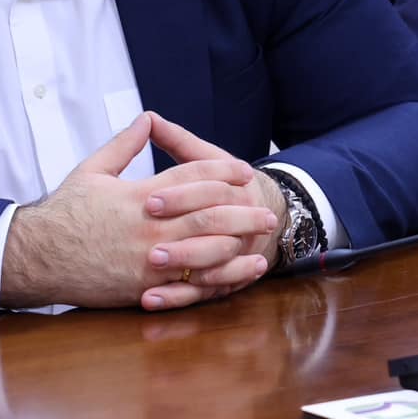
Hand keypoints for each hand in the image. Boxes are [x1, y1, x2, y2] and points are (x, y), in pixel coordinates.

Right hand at [0, 113, 278, 310]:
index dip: (221, 172)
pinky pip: (188, 284)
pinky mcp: (142, 288)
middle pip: (207, 214)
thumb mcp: (92, 170)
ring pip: (204, 250)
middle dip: (241, 210)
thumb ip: (124, 145)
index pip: (191, 177)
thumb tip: (147, 118)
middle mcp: (148, 227)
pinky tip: (237, 274)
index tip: (243, 171)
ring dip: (238, 243)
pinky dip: (218, 278)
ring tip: (260, 240)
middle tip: (266, 210)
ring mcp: (147, 260)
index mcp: (139, 195)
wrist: (35, 256)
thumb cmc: (63, 213)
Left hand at [137, 114, 287, 310]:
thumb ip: (178, 141)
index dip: (180, 197)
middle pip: (211, 230)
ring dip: (181, 269)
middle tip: (149, 245)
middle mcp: (238, 224)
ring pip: (210, 266)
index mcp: (233, 189)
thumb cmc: (227, 185)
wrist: (269, 214)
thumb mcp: (208, 158)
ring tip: (150, 270)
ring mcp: (231, 255)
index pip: (208, 191)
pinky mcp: (222, 280)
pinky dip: (176, 298)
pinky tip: (149, 300)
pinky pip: (202, 294)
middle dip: (181, 238)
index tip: (150, 201)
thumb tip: (148, 118)